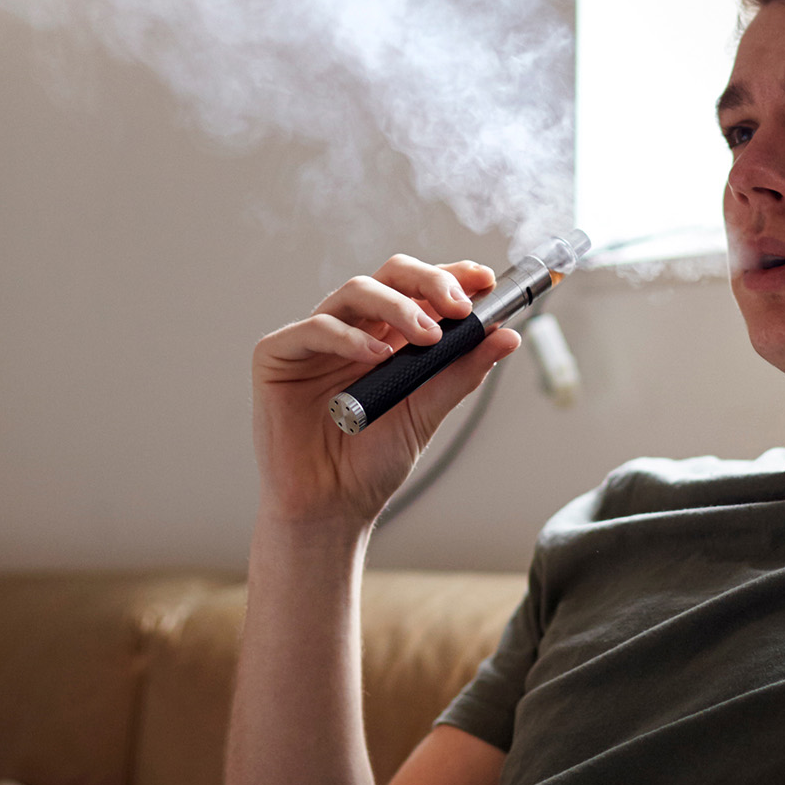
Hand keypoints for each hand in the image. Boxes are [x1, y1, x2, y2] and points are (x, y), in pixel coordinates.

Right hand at [252, 254, 521, 527]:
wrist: (331, 509)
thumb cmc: (371, 464)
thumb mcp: (427, 413)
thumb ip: (461, 373)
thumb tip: (507, 336)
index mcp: (388, 337)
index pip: (420, 288)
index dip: (452, 275)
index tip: (485, 281)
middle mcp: (354, 329)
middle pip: (389, 275)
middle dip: (429, 280)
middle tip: (459, 307)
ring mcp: (315, 340)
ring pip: (355, 291)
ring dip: (398, 306)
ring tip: (428, 336)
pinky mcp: (277, 355)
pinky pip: (315, 328)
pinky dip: (349, 337)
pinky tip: (376, 356)